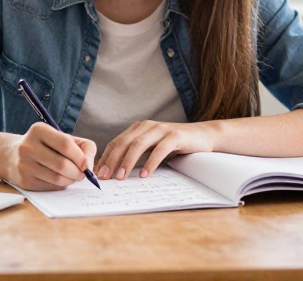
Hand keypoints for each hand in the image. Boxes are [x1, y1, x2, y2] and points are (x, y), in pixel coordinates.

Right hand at [5, 123, 96, 190]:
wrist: (13, 155)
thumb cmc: (47, 146)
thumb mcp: (64, 138)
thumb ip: (84, 147)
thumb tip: (90, 167)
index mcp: (39, 130)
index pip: (65, 145)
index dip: (80, 157)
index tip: (86, 164)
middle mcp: (28, 146)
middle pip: (62, 164)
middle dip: (78, 172)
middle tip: (82, 174)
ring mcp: (24, 164)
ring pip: (57, 178)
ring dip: (70, 180)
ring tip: (71, 176)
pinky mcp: (25, 180)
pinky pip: (50, 187)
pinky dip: (60, 185)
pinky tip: (59, 179)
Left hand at [97, 120, 216, 179]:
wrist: (205, 135)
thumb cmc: (176, 144)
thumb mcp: (153, 147)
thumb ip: (138, 153)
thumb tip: (118, 171)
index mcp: (138, 128)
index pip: (116, 142)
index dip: (106, 157)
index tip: (97, 173)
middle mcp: (146, 126)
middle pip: (123, 143)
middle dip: (112, 160)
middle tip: (104, 177)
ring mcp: (161, 129)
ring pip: (138, 145)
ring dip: (127, 162)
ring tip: (121, 177)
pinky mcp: (175, 136)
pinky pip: (160, 150)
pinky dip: (150, 163)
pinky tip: (145, 175)